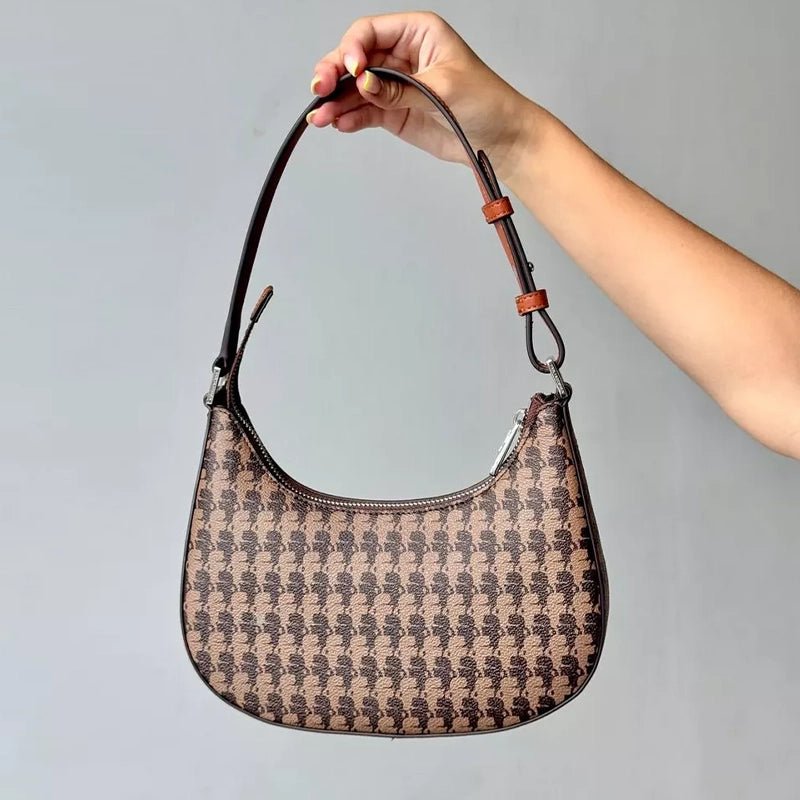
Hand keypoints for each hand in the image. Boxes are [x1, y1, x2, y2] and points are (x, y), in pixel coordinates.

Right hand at [307, 12, 539, 183]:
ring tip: (322, 117)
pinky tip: (339, 123)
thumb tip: (365, 85)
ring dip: (336, 102)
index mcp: (417, 33)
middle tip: (320, 91)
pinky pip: (365, 112)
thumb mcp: (444, 89)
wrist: (499, 139)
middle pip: (355, 60)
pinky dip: (350, 118)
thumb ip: (400, 88)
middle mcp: (402, 56)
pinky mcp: (394, 113)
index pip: (370, 32)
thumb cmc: (485, 101)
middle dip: (334, 74)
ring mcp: (395, 86)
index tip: (350, 71)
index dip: (353, 49)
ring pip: (355, 89)